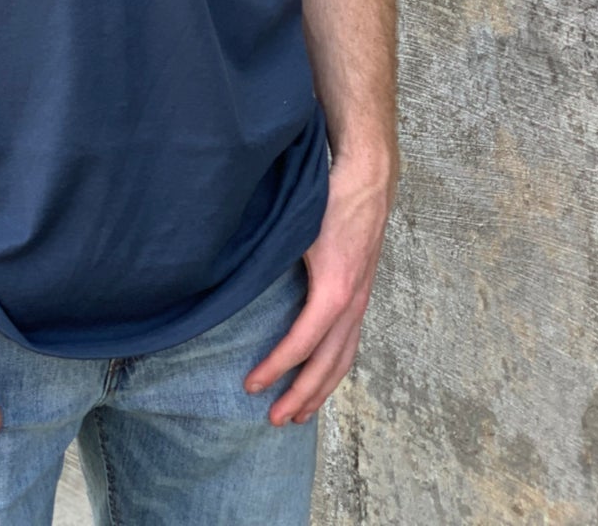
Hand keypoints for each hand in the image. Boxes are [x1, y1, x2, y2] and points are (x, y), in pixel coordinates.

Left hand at [242, 151, 396, 424]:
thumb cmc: (327, 198)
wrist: (368, 178)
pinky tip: (320, 378)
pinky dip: (334, 368)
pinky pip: (349, 343)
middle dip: (300, 395)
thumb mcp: (295, 226)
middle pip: (328, 364)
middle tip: (273, 419)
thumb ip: (270, 254)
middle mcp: (352, 302)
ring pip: (343, 359)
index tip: (250, 384)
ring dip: (320, 390)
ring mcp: (360, 300)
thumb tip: (229, 271)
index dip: (275, 367)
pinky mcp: (360, 294)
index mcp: (333, 290)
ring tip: (298, 414)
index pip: (302, 343)